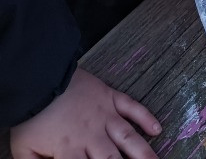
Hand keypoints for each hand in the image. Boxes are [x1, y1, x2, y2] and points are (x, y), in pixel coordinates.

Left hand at [10, 69, 160, 158]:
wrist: (40, 78)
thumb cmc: (31, 116)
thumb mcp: (24, 150)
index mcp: (70, 150)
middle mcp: (91, 135)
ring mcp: (104, 114)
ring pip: (128, 137)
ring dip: (143, 152)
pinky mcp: (110, 96)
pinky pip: (132, 107)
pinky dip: (145, 117)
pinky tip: (156, 129)